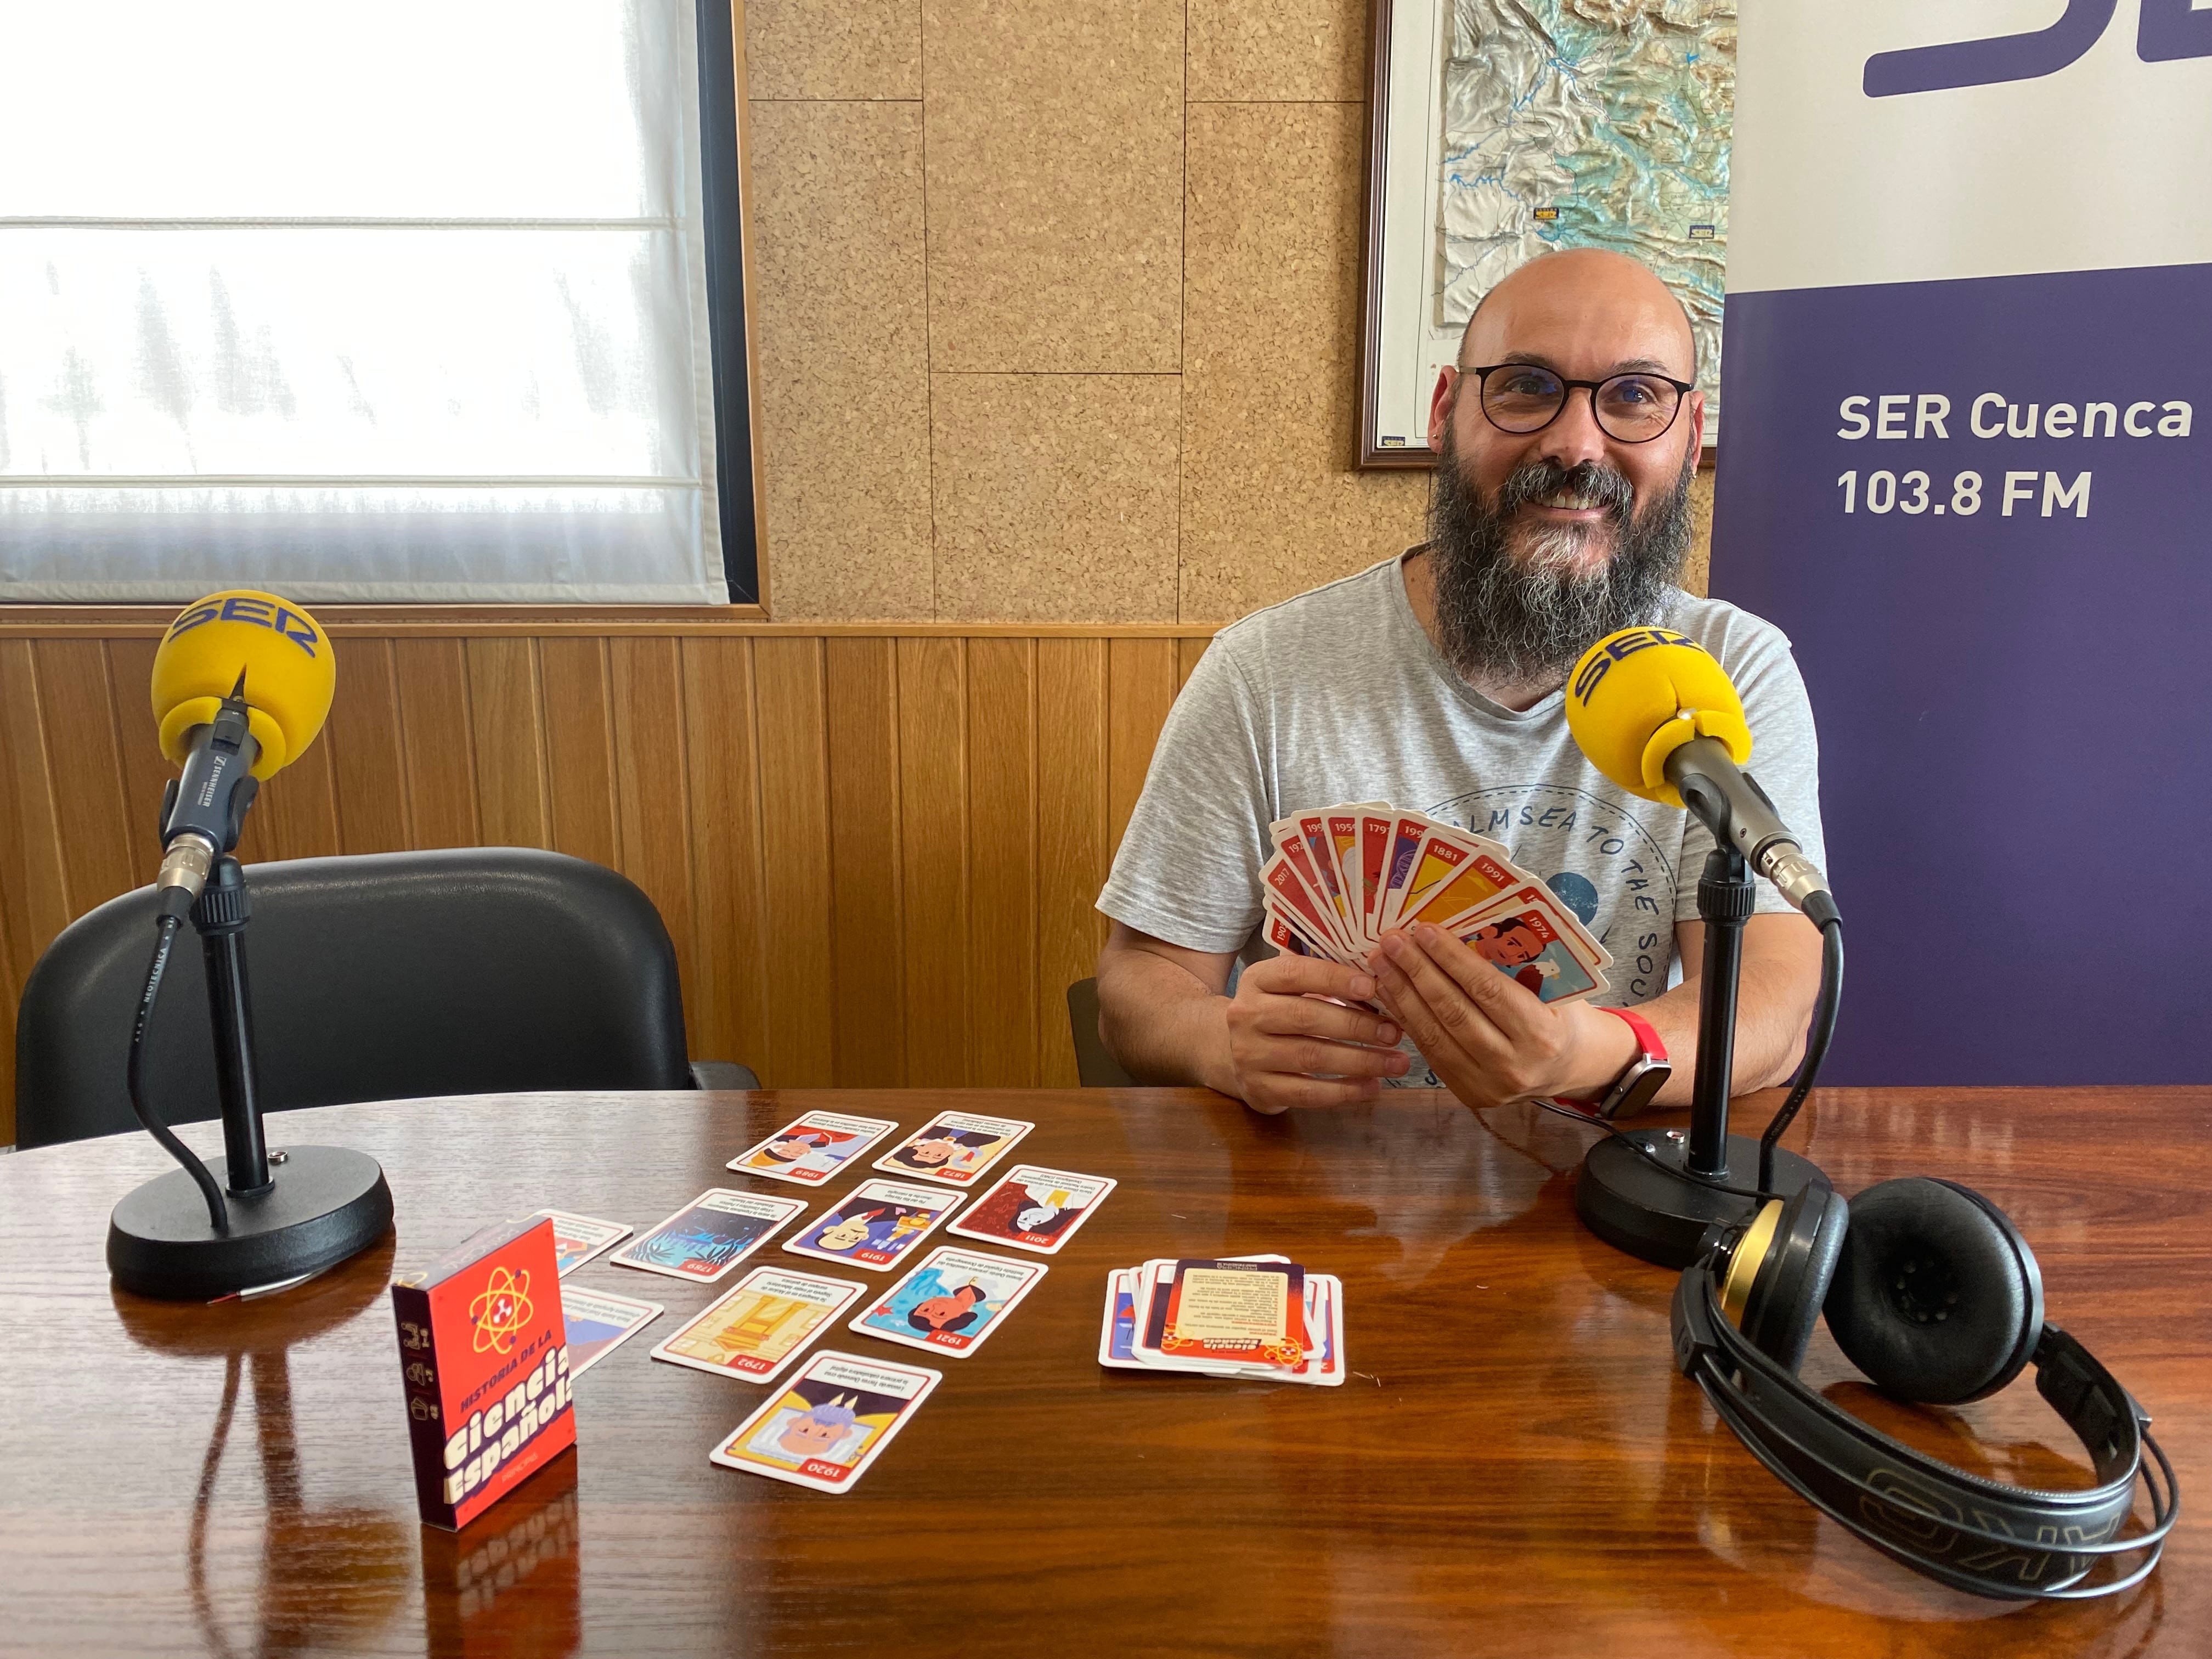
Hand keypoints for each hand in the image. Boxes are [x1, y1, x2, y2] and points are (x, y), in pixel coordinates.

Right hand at [1219, 954, 1408, 1112]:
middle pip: (1305, 1017)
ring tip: (1396, 1062)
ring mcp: (1249, 1054)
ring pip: (1311, 1056)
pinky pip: (1307, 1093)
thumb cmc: (1277, 1012)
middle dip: (1357, 1025)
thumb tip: (1383, 981)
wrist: (1231, 1052)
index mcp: (1257, 979)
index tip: (1373, 986)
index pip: (1295, 973)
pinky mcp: (1259, 1089)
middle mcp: (1246, 1015)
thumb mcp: (1288, 988)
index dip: (1334, 979)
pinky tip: (1373, 1086)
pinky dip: (1345, 1091)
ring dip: (1360, 1060)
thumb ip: (1324, 981)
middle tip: (1395, 1032)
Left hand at [1366, 923, 1628, 1108]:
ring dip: (1402, 994)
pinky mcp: (1468, 1094)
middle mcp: (1513, 1065)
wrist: (1570, 1067)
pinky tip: (1389, 992)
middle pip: (1453, 1012)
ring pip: (1434, 1035)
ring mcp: (1487, 1085)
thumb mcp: (1551, 989)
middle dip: (1417, 972)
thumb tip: (1454, 932)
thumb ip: (1510, 970)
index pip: (1487, 990)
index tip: (1424, 930)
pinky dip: (1406, 1019)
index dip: (1451, 959)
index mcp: (1541, 1033)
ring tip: (1380, 962)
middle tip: (1391, 940)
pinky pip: (1429, 1051)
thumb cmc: (1560, 1014)